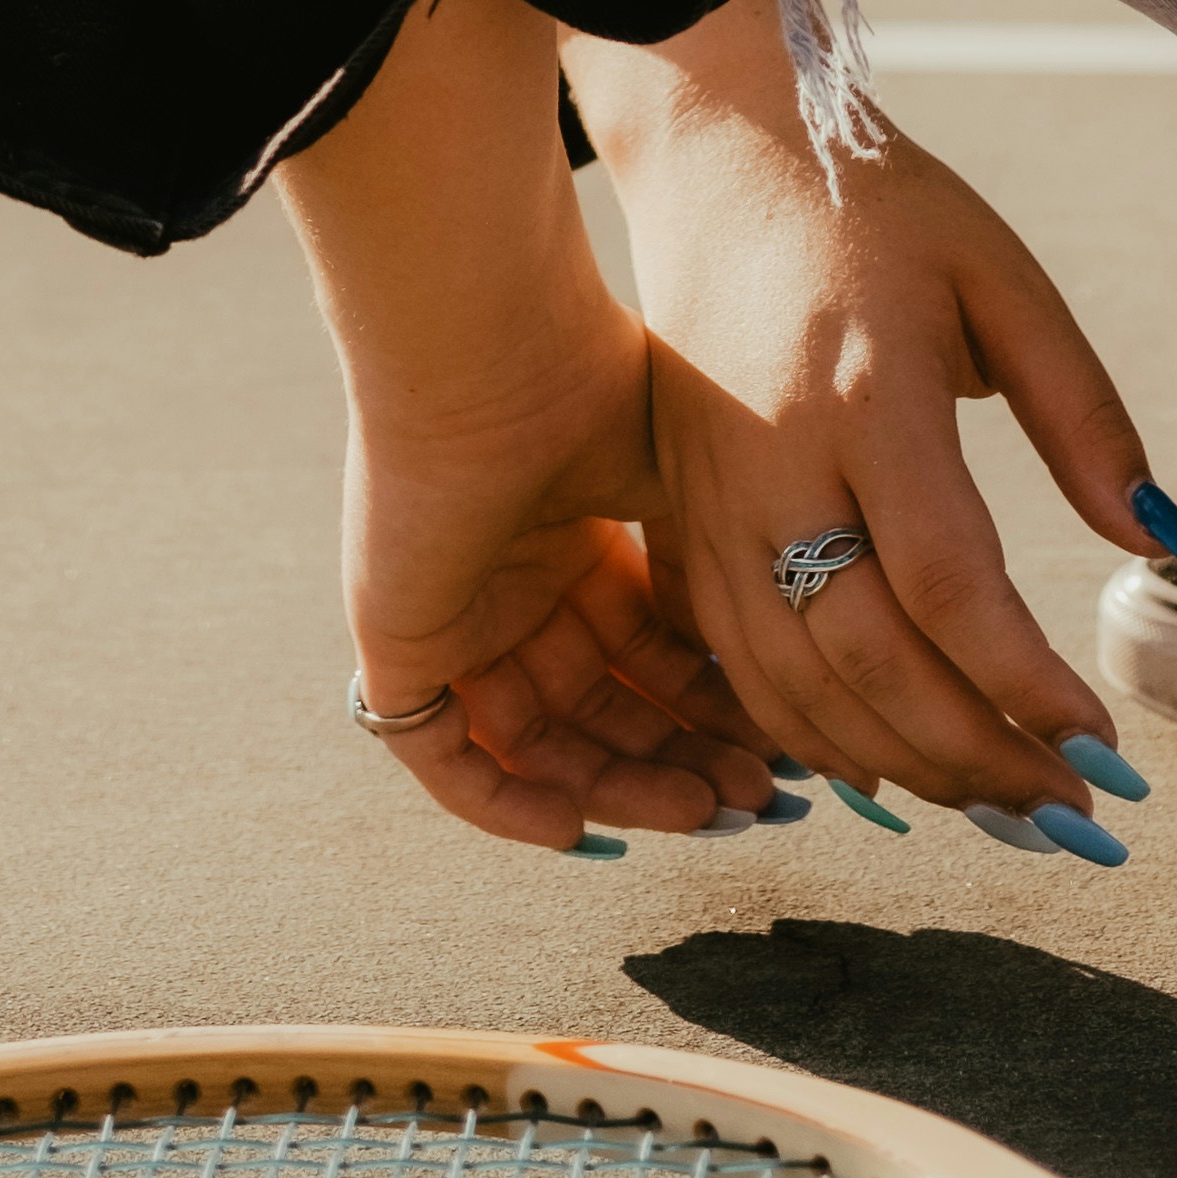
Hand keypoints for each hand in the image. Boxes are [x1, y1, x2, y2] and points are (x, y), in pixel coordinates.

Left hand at [339, 290, 780, 855]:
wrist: (490, 353)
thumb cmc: (590, 388)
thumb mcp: (677, 482)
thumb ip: (708, 571)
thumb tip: (761, 662)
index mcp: (574, 543)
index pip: (644, 656)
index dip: (708, 708)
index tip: (778, 749)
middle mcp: (514, 587)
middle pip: (601, 710)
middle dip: (681, 760)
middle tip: (755, 801)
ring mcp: (454, 620)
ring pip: (537, 745)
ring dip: (619, 789)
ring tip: (702, 812)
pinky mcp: (398, 644)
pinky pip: (443, 757)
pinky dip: (503, 803)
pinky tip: (577, 824)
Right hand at [570, 0, 1158, 834]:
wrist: (715, 156)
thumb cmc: (876, 210)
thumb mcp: (1002, 278)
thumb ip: (1086, 412)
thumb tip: (1165, 543)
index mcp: (865, 393)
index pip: (946, 583)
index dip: (1023, 685)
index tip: (1102, 748)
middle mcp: (773, 463)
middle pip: (866, 661)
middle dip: (976, 758)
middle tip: (1069, 813)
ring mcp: (710, 500)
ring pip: (793, 688)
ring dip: (901, 769)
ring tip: (999, 800)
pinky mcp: (676, 518)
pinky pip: (736, 668)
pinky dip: (811, 739)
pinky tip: (890, 762)